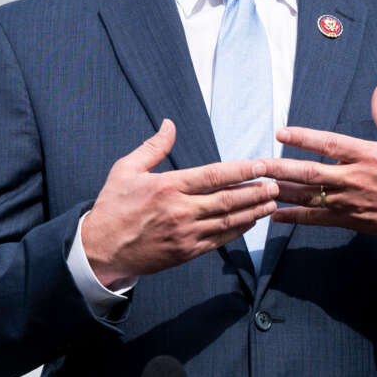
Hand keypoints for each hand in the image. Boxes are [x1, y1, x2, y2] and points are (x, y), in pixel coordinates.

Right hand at [81, 119, 278, 287]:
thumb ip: (153, 147)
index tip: (261, 164)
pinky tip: (251, 222)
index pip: (214, 176)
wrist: (100, 250)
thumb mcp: (126, 169)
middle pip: (227, 199)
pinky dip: (238, 231)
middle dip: (256, 191)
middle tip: (277, 183)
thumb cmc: (113, 206)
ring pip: (228, 221)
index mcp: (168, 187)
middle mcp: (180, 211)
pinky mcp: (186, 253)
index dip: (242, 170)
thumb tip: (170, 124)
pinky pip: (219, 241)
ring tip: (272, 202)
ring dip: (253, 211)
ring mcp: (185, 234)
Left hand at [260, 79, 376, 251]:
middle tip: (255, 164)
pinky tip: (274, 214)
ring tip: (257, 186)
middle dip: (280, 168)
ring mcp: (349, 202)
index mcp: (367, 155)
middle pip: (310, 173)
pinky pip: (315, 219)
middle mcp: (354, 179)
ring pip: (308, 197)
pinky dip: (294, 217)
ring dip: (281, 191)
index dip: (303, 138)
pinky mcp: (348, 220)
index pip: (329, 143)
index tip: (281, 132)